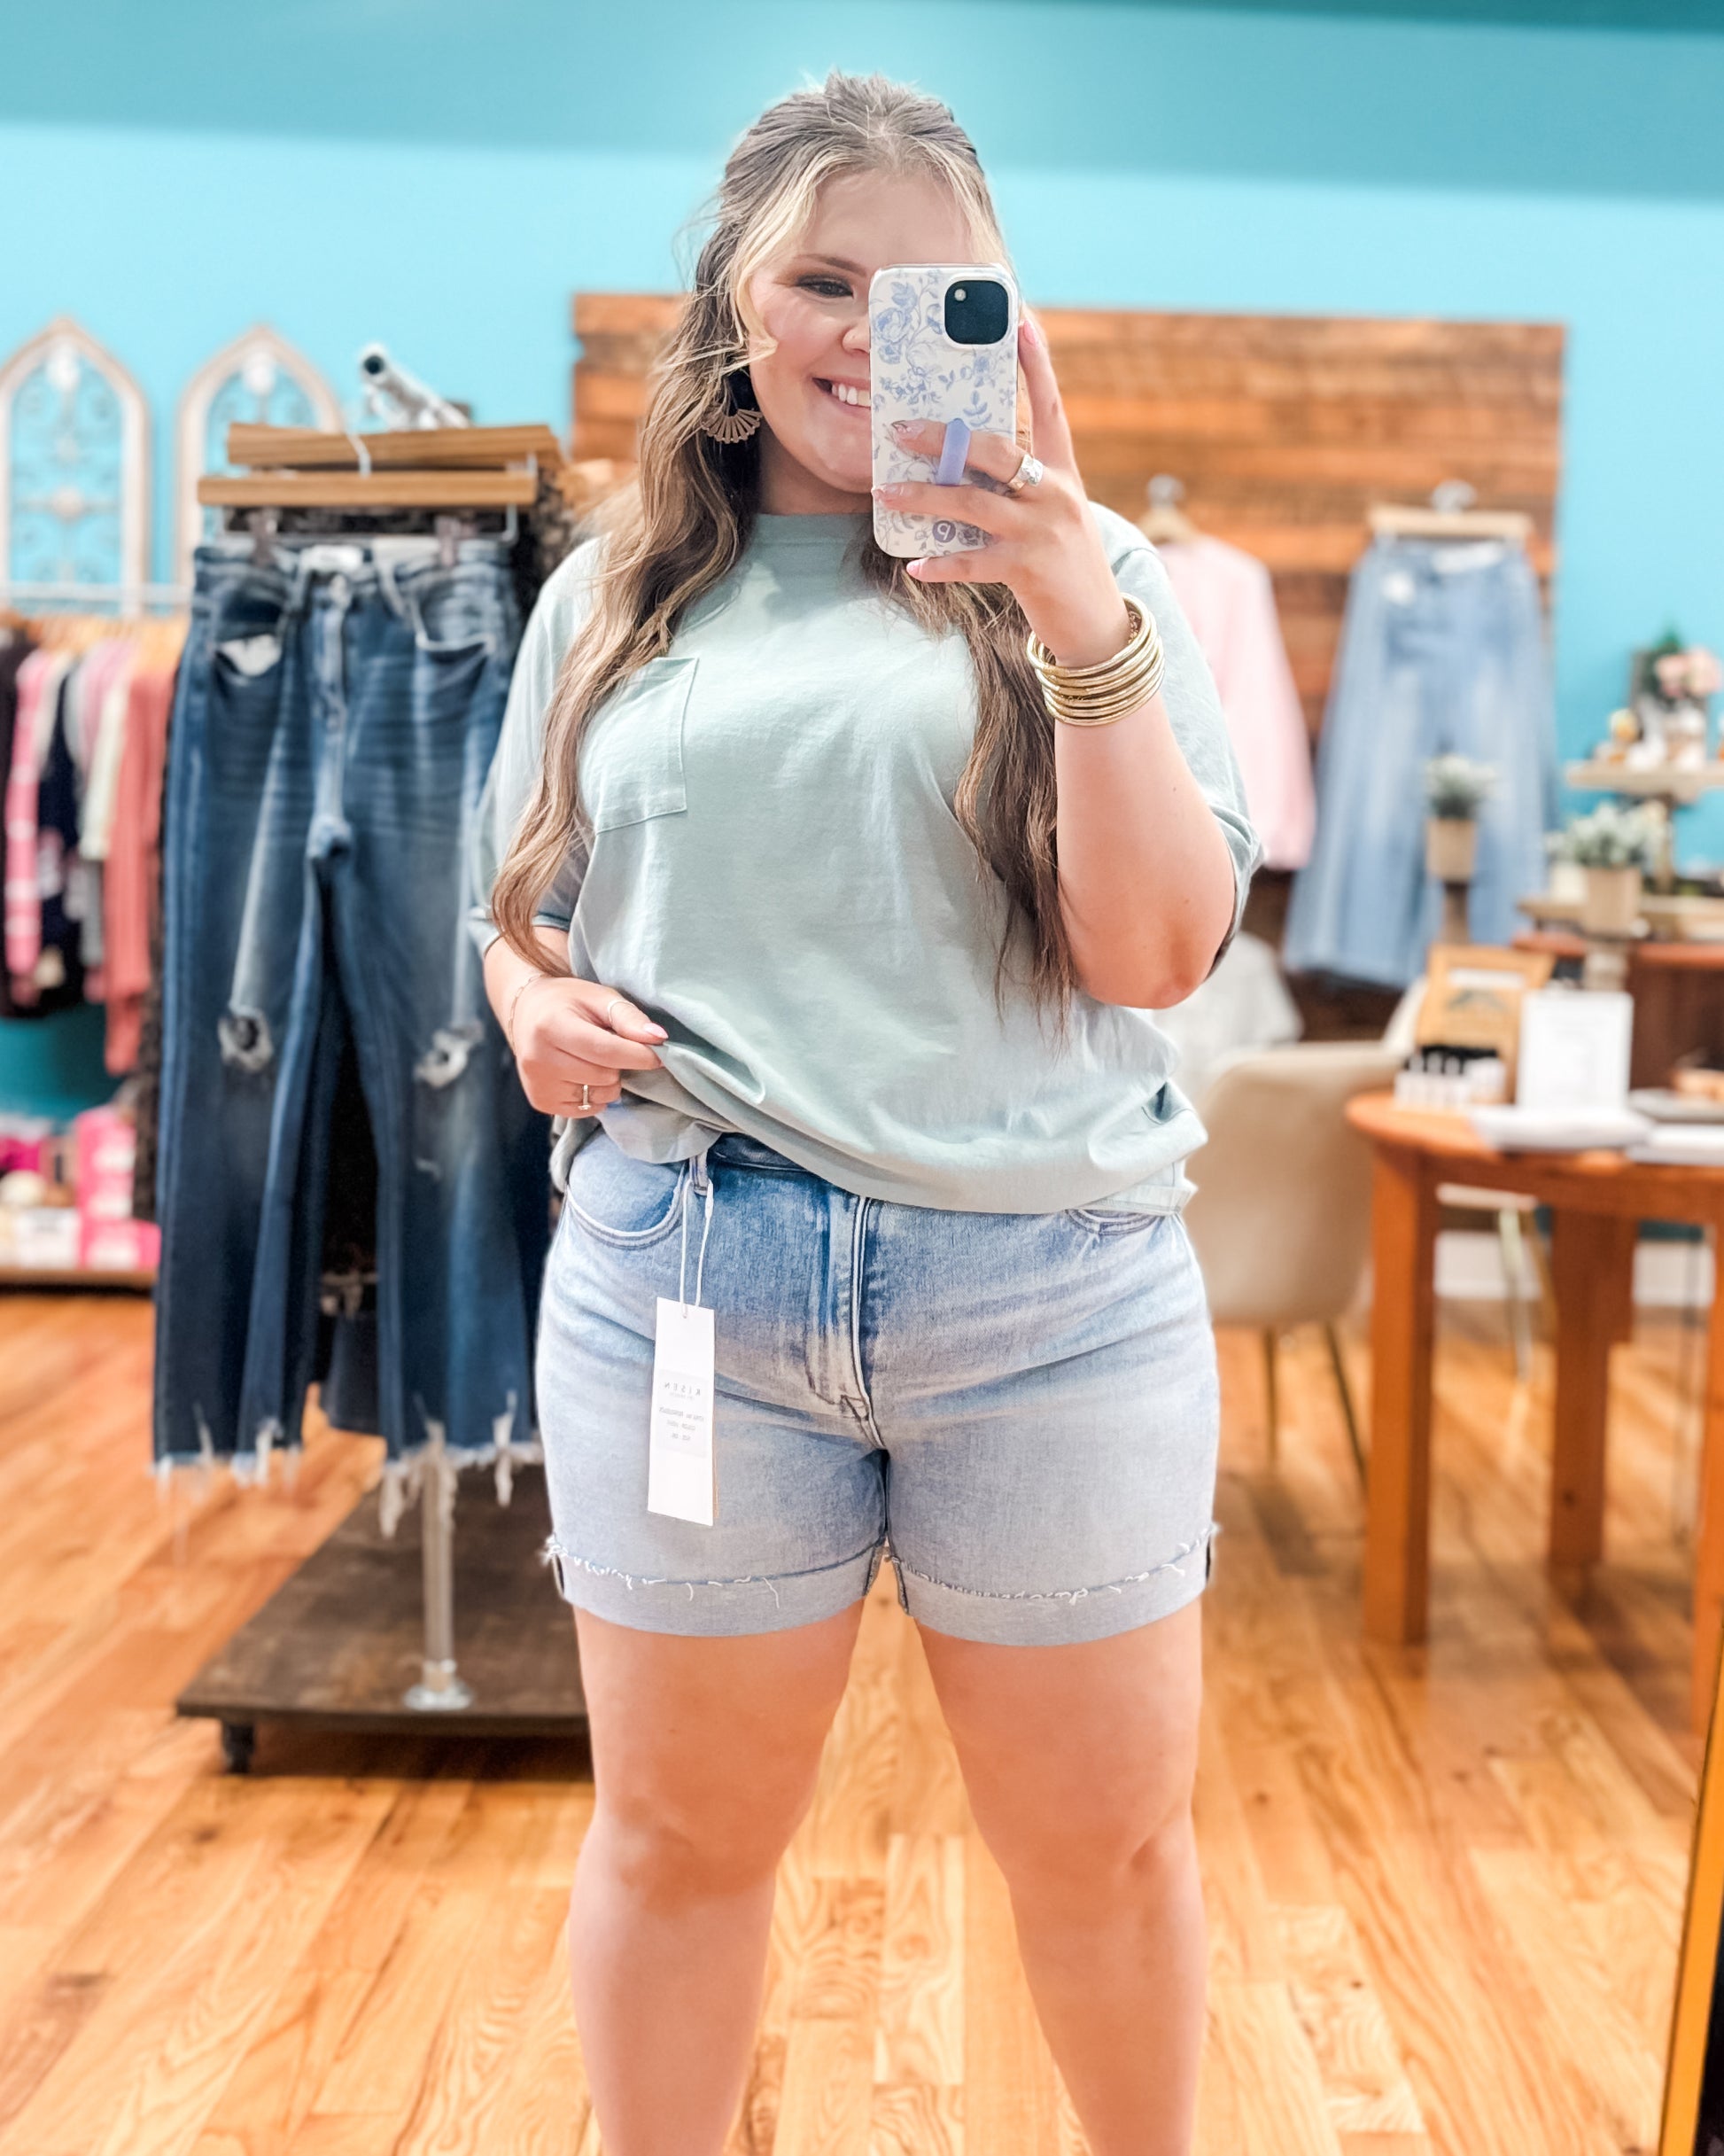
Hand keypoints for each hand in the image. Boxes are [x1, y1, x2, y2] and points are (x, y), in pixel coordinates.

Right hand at [509, 975, 665, 1119]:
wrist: (527, 1013)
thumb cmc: (568, 1002)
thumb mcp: (599, 998)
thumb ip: (628, 1017)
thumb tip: (658, 1038)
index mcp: (551, 1026)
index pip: (606, 1051)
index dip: (639, 1055)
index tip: (658, 1053)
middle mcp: (538, 1059)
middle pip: (604, 1075)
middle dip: (620, 1064)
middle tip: (612, 1048)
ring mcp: (538, 1084)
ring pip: (599, 1096)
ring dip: (608, 1082)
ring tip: (594, 1060)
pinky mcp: (541, 1102)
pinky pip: (587, 1110)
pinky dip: (594, 1095)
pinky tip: (582, 1074)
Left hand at [872, 316, 1133, 668]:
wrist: (1096, 623)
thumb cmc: (1062, 562)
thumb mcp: (1051, 513)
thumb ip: (1017, 485)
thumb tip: (957, 462)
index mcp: (1063, 472)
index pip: (1050, 407)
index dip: (1037, 364)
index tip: (1020, 321)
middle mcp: (1055, 494)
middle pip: (998, 451)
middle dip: (945, 439)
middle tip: (901, 430)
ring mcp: (1042, 532)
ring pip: (974, 504)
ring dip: (925, 496)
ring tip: (886, 490)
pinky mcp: (1028, 569)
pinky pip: (973, 561)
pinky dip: (941, 563)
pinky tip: (915, 564)